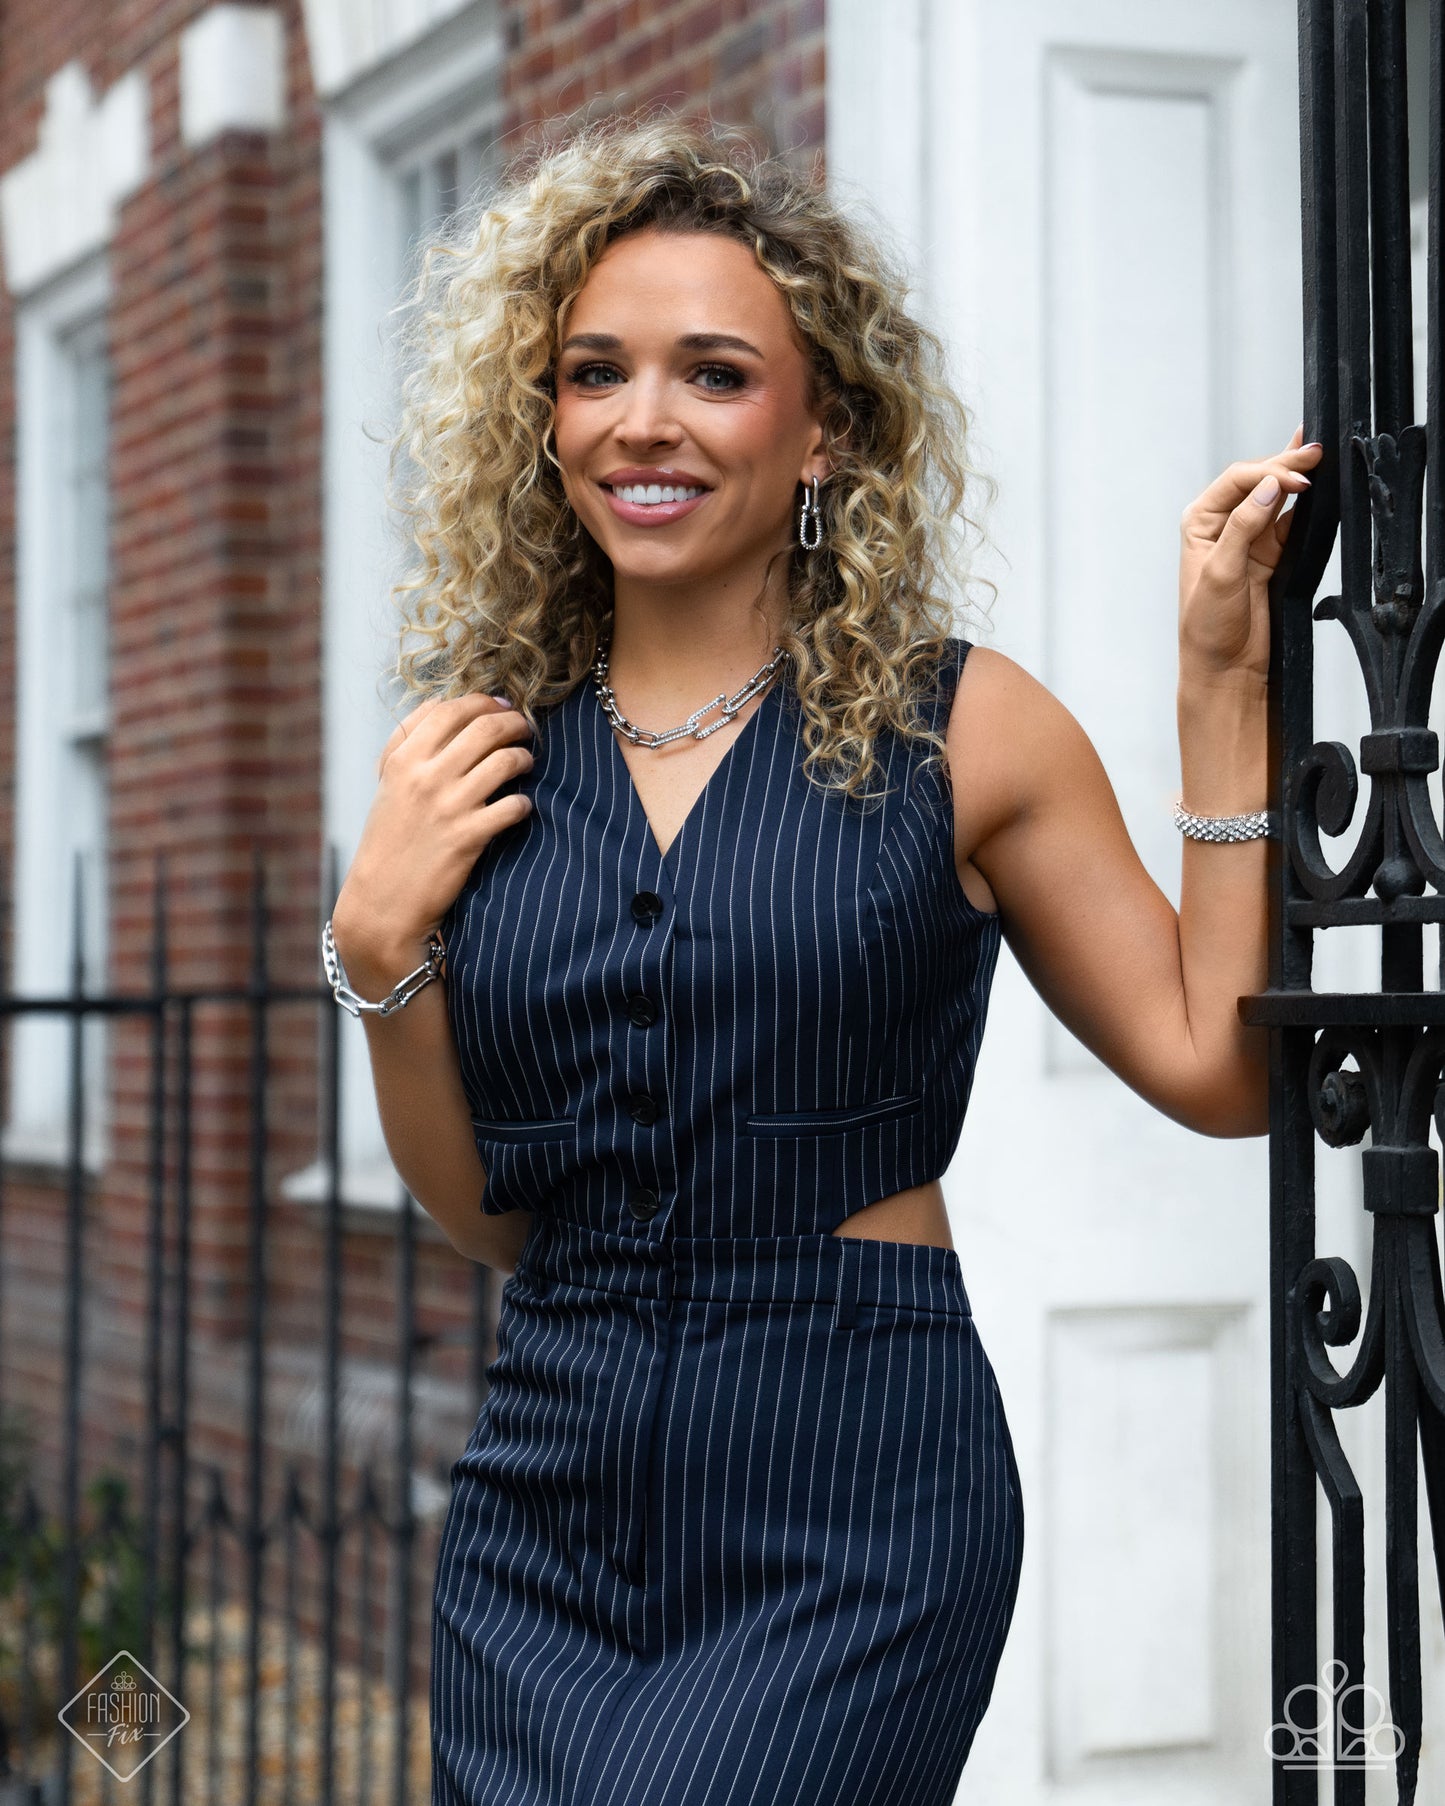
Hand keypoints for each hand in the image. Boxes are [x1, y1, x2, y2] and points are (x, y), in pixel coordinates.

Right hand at [333, 694, 535, 960]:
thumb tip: (440, 704)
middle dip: (513, 723)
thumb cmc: (388, 841)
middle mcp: (424, 777)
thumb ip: (407, 745)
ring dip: (523, 757)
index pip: (449, 710)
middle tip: (524, 728)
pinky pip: (513, 805)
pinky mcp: (468, 838)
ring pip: (504, 761)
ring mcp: (448, 807)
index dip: (482, 702)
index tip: (500, 706)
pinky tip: (520, 807)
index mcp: (402, 760)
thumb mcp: (387, 787)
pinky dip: (523, 803)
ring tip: (526, 762)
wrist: (382, 903)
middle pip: (484, 728)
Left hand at [1178, 425, 1324, 685]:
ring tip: (1319, 457)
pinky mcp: (1270, 555)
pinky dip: (1305, 506)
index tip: (1298, 480)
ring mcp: (1248, 538)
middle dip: (1285, 465)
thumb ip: (1244, 527)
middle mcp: (1222, 525)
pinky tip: (1318, 488)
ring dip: (1297, 477)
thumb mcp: (1221, 573)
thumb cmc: (1209, 626)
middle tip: (1316, 452)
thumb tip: (1269, 486)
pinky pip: (1291, 521)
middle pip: (1258, 481)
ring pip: (1277, 496)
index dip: (1269, 472)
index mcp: (1200, 522)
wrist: (1226, 668)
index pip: (1237, 480)